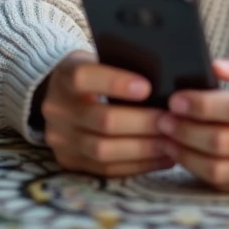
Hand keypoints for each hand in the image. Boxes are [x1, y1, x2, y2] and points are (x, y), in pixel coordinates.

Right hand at [38, 51, 173, 177]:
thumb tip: (166, 82)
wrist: (64, 94)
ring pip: (103, 151)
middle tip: (172, 121)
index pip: (84, 77)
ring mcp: (59, 139)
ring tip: (172, 143)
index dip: (115, 83)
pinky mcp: (69, 161)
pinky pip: (106, 170)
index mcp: (64, 76)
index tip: (147, 88)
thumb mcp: (103, 58)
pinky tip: (163, 158)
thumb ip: (126, 66)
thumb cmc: (98, 72)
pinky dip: (138, 165)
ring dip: (143, 148)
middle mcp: (56, 109)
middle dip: (142, 123)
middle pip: (102, 120)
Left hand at [157, 50, 228, 193]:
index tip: (176, 100)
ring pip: (225, 169)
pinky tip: (190, 157)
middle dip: (185, 130)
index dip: (200, 105)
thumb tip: (215, 66)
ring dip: (188, 156)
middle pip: (224, 141)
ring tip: (168, 140)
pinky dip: (205, 173)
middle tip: (162, 120)